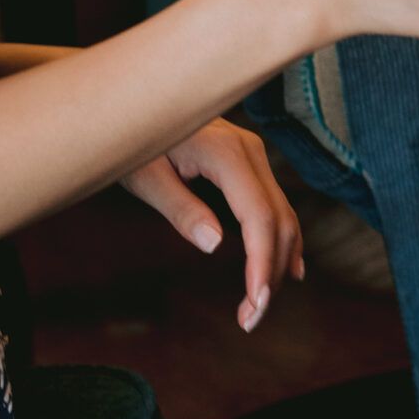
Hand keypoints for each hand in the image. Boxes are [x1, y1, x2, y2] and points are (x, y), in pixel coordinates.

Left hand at [121, 121, 304, 332]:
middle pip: (279, 221)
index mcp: (226, 153)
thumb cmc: (131, 137)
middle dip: (270, 274)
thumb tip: (214, 244)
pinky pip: (276, 205)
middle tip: (250, 320)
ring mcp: (254, 154)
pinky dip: (282, 240)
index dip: (261, 264)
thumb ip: (180, 208)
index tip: (255, 305)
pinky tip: (286, 270)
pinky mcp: (250, 162)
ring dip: (276, 263)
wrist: (136, 99)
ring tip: (255, 308)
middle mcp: (250, 151)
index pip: (259, 218)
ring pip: (283, 216)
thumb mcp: (144, 176)